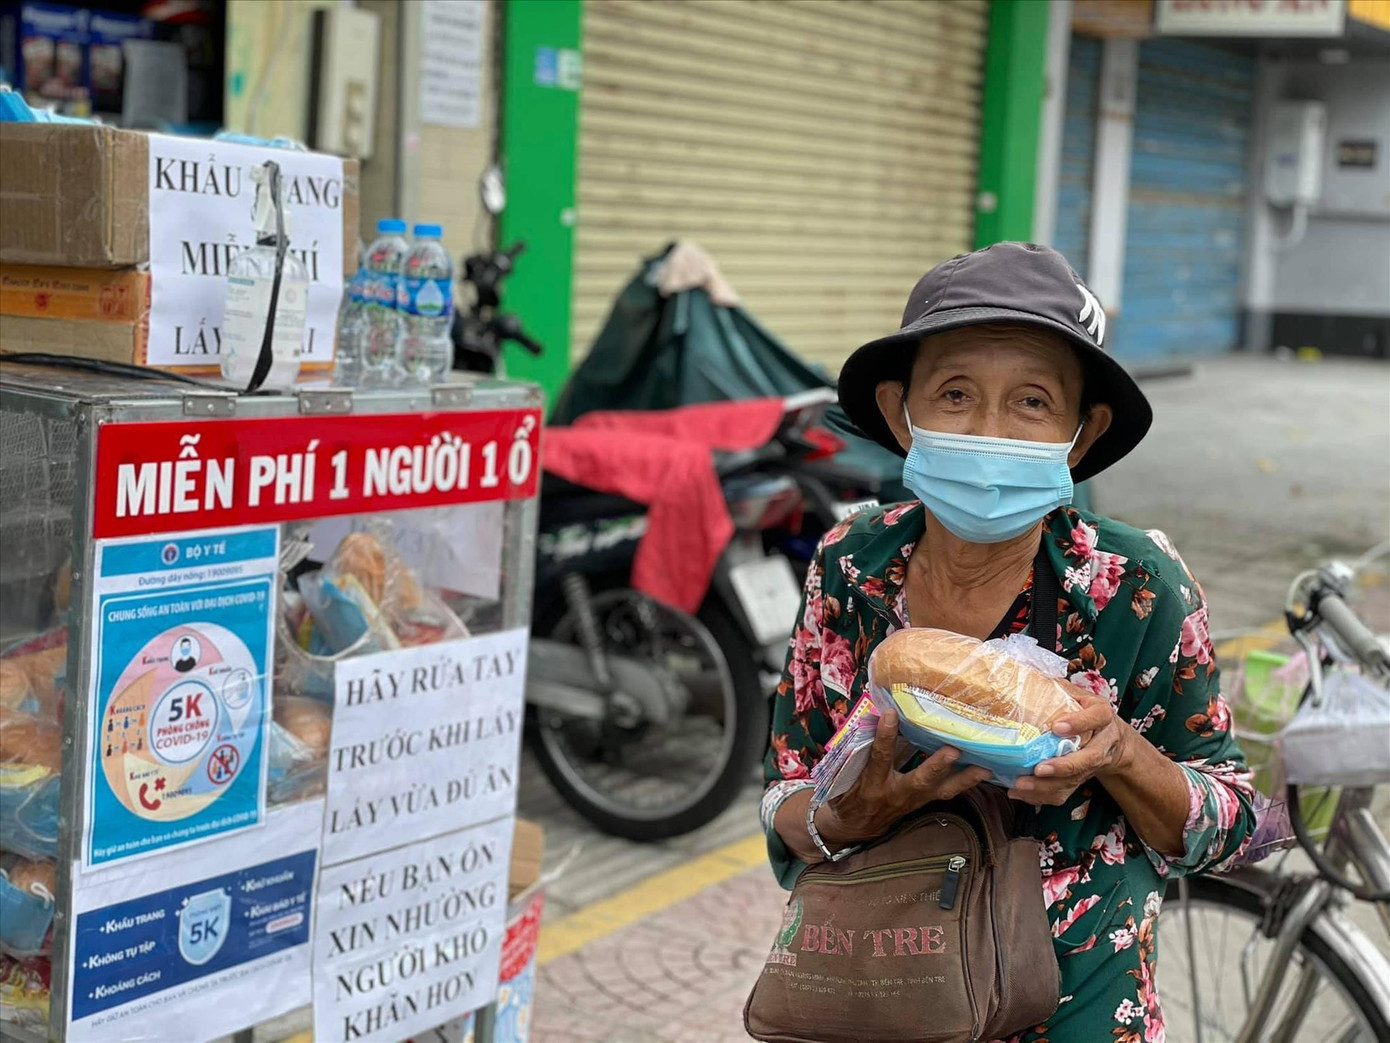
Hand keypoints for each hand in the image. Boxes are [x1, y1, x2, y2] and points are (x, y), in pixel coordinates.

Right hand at [815, 709, 992, 846]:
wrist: (856, 826)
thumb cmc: (849, 794)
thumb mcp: (847, 773)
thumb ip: (861, 749)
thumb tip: (876, 714)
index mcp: (872, 784)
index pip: (879, 758)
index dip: (884, 737)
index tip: (890, 714)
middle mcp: (896, 794)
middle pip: (920, 780)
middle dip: (937, 766)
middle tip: (953, 750)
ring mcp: (914, 800)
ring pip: (942, 790)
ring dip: (964, 778)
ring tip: (985, 766)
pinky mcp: (925, 802)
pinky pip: (947, 792)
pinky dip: (965, 782)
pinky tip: (982, 771)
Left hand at [1008, 693, 1130, 805]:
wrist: (1113, 740)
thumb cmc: (1086, 711)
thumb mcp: (1077, 694)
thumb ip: (1057, 686)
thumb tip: (1026, 673)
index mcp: (1101, 715)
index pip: (1096, 717)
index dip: (1079, 722)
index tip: (1057, 727)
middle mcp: (1102, 741)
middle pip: (1088, 758)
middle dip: (1063, 766)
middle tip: (1039, 768)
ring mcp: (1093, 764)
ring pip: (1074, 780)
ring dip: (1047, 786)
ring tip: (1021, 784)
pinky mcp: (1082, 779)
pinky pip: (1065, 792)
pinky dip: (1042, 796)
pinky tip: (1020, 792)